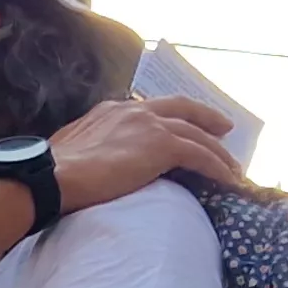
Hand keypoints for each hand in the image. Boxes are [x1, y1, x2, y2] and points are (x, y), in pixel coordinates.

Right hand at [51, 96, 242, 206]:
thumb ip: (92, 146)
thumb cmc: (54, 171)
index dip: (172, 115)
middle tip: (224, 128)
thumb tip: (93, 161)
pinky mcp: (162, 146)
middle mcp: (134, 111)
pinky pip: (200, 155)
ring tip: (234, 167)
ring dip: (219, 152)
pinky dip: (218, 167)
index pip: (151, 107)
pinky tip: (229, 180)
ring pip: (197, 135)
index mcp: (111, 109)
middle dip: (206, 117)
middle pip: (182, 109)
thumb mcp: (74, 148)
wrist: (53, 175)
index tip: (183, 122)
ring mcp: (149, 126)